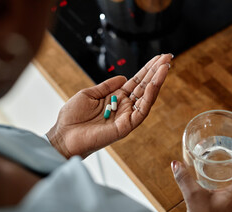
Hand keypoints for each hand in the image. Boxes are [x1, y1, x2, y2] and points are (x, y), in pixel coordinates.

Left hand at [47, 54, 172, 157]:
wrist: (64, 135)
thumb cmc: (73, 117)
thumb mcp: (89, 94)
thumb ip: (106, 86)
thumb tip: (123, 77)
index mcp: (116, 99)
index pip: (136, 82)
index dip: (146, 70)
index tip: (157, 58)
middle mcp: (124, 107)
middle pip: (144, 87)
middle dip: (156, 72)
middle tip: (168, 57)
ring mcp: (126, 117)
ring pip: (147, 98)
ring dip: (157, 82)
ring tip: (165, 67)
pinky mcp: (126, 126)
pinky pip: (141, 111)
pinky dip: (149, 98)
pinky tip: (154, 84)